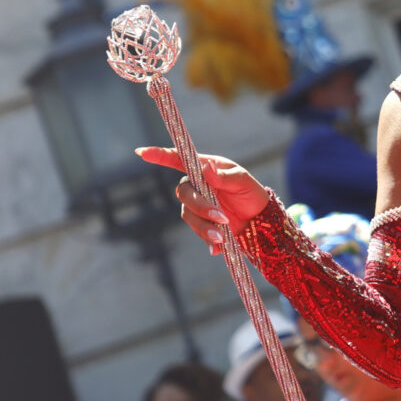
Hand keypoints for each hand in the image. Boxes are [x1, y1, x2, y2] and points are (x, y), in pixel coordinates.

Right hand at [136, 147, 269, 252]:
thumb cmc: (251, 192)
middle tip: (222, 217)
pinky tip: (218, 247)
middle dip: (200, 207)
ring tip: (223, 235)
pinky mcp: (202, 222)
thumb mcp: (242, 181)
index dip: (160, 155)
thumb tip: (205, 168)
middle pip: (183, 193)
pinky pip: (197, 231)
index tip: (141, 152)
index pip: (179, 159)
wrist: (259, 219)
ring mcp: (197, 205)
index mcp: (205, 168)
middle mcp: (197, 185)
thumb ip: (224, 176)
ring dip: (205, 226)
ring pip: (188, 215)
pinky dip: (208, 239)